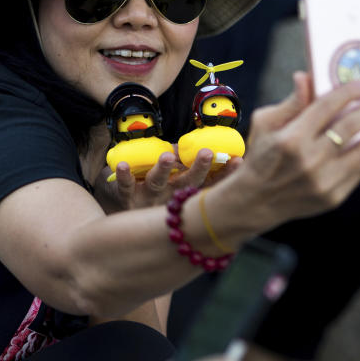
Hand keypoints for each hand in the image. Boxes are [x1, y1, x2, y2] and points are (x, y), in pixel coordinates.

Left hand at [95, 148, 240, 212]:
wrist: (121, 214)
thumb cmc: (154, 190)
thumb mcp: (176, 182)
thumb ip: (189, 166)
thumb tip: (206, 146)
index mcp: (185, 191)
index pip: (208, 181)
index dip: (224, 173)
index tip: (238, 160)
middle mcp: (170, 196)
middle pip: (187, 183)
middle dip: (199, 169)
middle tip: (208, 153)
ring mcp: (148, 197)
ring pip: (157, 183)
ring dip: (163, 169)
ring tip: (168, 156)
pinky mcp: (127, 196)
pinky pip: (125, 185)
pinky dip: (124, 176)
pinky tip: (123, 165)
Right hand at [237, 71, 359, 221]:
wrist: (256, 200)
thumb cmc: (261, 154)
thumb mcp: (265, 124)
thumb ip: (291, 102)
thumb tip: (305, 76)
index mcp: (290, 138)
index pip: (325, 107)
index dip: (346, 93)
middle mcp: (308, 159)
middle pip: (348, 128)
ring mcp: (323, 180)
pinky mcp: (333, 197)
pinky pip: (359, 173)